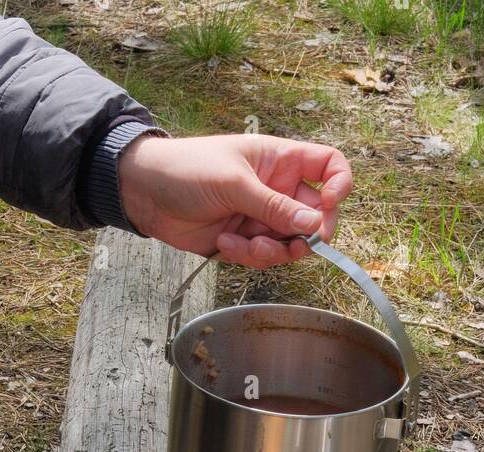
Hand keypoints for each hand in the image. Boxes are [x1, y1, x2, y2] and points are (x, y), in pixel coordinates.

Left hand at [118, 132, 352, 266]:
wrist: (145, 193)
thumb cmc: (187, 169)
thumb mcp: (234, 183)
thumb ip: (275, 207)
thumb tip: (314, 227)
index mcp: (281, 160)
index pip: (329, 166)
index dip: (338, 185)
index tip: (329, 205)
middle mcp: (278, 189)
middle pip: (315, 216)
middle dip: (306, 234)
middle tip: (294, 244)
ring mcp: (262, 217)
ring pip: (290, 244)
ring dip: (272, 251)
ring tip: (245, 244)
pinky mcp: (245, 242)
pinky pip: (263, 258)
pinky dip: (248, 257)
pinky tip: (224, 244)